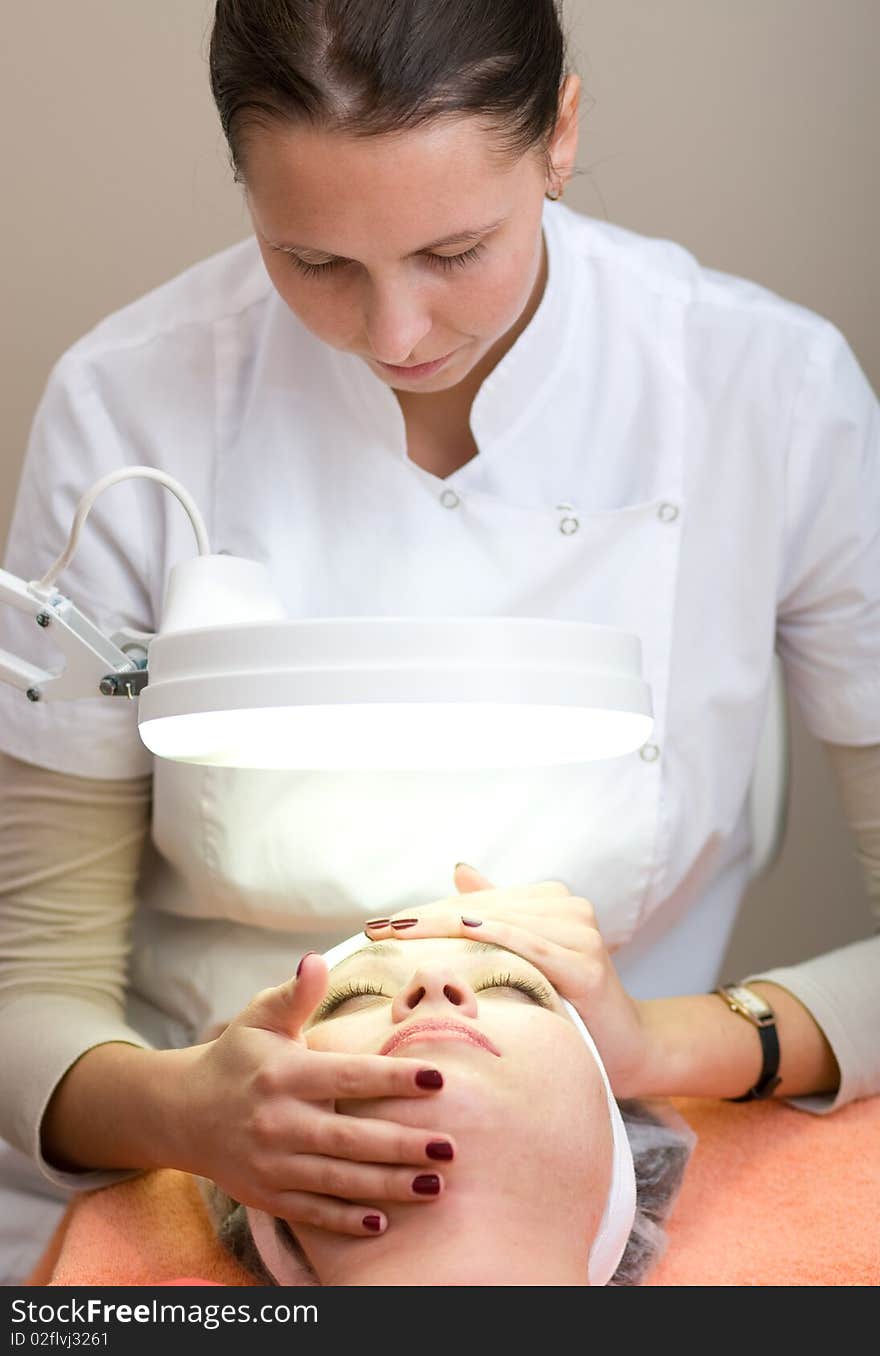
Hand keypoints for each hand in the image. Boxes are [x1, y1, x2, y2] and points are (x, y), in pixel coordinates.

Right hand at [172, 953, 454, 1235]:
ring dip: (388, 1186)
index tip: (439, 1079)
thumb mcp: (260, 1019)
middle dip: (402, 1145)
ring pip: (338, 1180)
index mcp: (283, 1075)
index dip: (394, 1078)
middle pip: (350, 1138)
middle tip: (450, 1147)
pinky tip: (383, 1221)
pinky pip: (312, 1212)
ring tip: (435, 1185)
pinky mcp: (266, 1195)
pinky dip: (346, 1220)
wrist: (182, 1112)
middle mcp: (277, 1122)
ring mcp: (271, 1164)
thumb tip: (315, 960)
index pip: (349, 1076)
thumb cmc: (237, 1057)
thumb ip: (294, 995)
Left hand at [365, 864, 652, 1096]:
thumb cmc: (569, 1005)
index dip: (426, 912)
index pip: (473, 902)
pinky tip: (459, 930)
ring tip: (398, 934)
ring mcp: (579, 931)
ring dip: (444, 925)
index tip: (380, 924)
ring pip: (498, 921)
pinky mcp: (586, 962)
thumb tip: (460, 868)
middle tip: (377, 930)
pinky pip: (529, 944)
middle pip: (480, 909)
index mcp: (550, 901)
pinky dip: (493, 934)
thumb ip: (497, 912)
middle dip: (424, 920)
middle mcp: (567, 907)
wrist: (627, 1048)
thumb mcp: (528, 957)